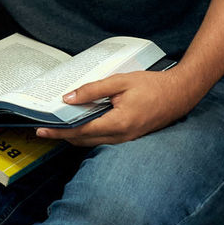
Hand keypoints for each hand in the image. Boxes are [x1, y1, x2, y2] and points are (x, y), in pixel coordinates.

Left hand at [35, 69, 201, 146]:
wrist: (181, 93)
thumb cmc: (152, 85)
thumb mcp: (120, 82)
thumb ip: (93, 90)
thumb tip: (69, 98)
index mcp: (118, 123)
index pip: (81, 131)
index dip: (59, 131)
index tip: (42, 130)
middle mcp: (122, 136)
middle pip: (84, 140)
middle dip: (63, 136)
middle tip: (44, 129)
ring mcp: (127, 139)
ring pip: (94, 142)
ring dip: (75, 136)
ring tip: (58, 125)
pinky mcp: (130, 136)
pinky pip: (104, 139)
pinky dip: (89, 134)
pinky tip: (81, 123)